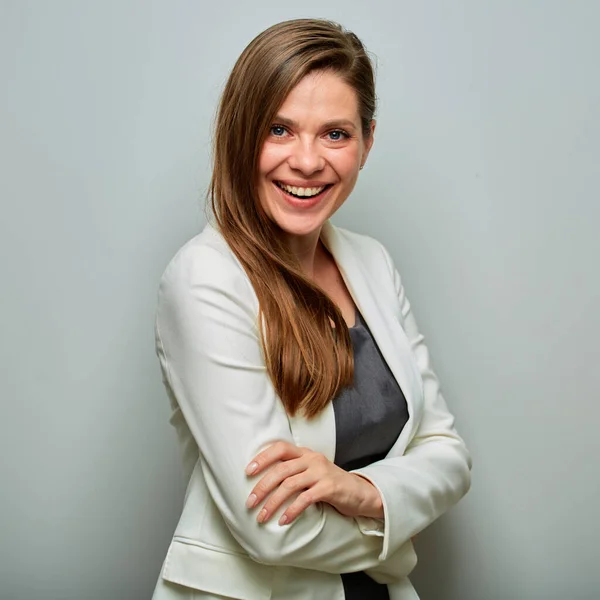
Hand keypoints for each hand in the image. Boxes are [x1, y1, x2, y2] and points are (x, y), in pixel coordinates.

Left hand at [245, 441, 383, 524]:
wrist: (360, 493)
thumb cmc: (329, 484)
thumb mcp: (311, 472)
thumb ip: (293, 471)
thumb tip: (263, 481)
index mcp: (305, 453)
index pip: (279, 448)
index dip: (262, 458)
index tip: (247, 472)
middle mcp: (312, 459)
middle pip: (280, 469)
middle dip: (262, 486)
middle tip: (249, 503)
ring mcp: (321, 472)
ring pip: (290, 485)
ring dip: (273, 502)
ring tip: (262, 517)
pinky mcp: (330, 488)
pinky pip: (305, 498)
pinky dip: (292, 510)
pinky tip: (283, 521)